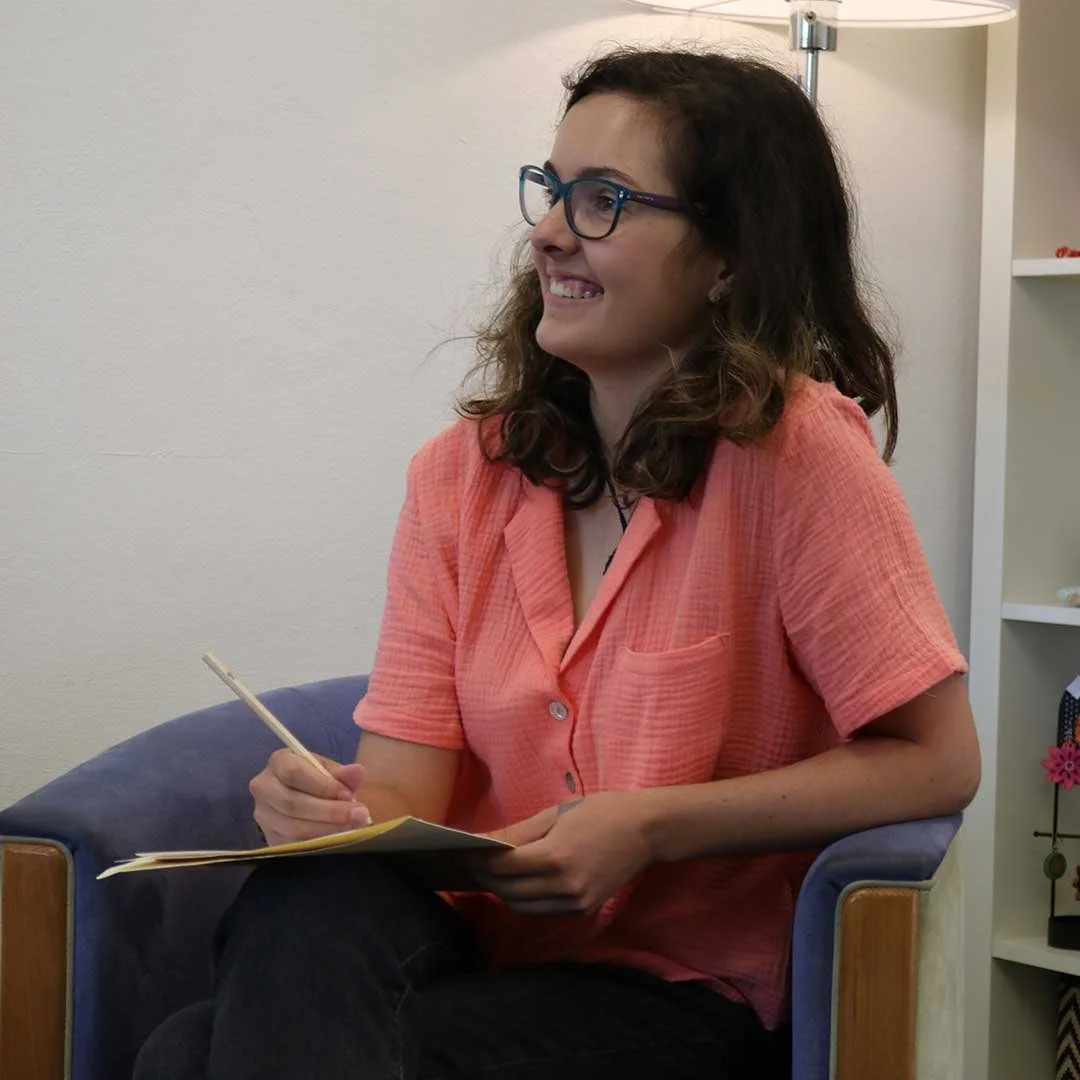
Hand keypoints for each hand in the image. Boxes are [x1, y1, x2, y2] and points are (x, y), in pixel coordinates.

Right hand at [249, 749, 370, 845]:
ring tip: (353, 827)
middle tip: (359, 815)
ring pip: (294, 828)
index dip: (323, 786)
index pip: (294, 773)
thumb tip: (357, 772)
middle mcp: (264, 788)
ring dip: (327, 830)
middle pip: (293, 803)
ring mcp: (264, 816)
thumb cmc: (317, 780)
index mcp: (279, 762)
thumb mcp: (330, 771)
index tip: (348, 795)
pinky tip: (339, 840)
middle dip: (330, 811)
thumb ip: (343, 773)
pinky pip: (294, 846)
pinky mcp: (270, 839)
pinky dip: (319, 844)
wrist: (306, 799)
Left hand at [476, 791, 655, 915]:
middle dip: (487, 878)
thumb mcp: (555, 815)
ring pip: (522, 906)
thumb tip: (482, 843)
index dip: (479, 862)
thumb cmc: (600, 812)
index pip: (503, 868)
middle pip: (508, 891)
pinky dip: (526, 898)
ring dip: (504, 891)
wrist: (646, 830)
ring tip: (492, 873)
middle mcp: (565, 886)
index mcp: (555, 857)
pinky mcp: (583, 910)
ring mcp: (575, 902)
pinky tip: (520, 881)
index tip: (462, 854)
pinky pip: (542, 909)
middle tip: (471, 863)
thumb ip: (517, 833)